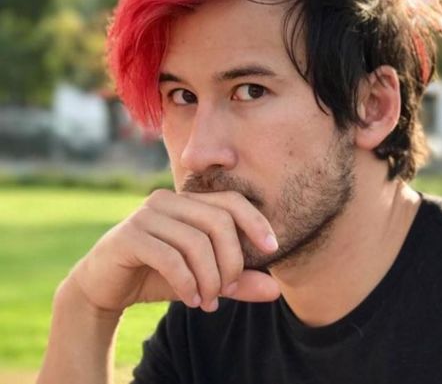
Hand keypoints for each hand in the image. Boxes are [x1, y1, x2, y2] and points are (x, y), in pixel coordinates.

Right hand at [67, 189, 279, 313]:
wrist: (104, 287)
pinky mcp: (129, 235)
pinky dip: (187, 283)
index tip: (272, 249)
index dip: (256, 222)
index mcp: (188, 201)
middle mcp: (168, 200)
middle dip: (231, 262)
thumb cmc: (158, 276)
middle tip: (227, 291)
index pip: (232, 202)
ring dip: (209, 279)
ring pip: (196, 243)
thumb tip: (276, 290)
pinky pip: (170, 258)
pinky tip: (192, 299)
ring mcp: (146, 214)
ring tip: (209, 301)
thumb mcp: (204, 278)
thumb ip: (238, 282)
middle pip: (218, 223)